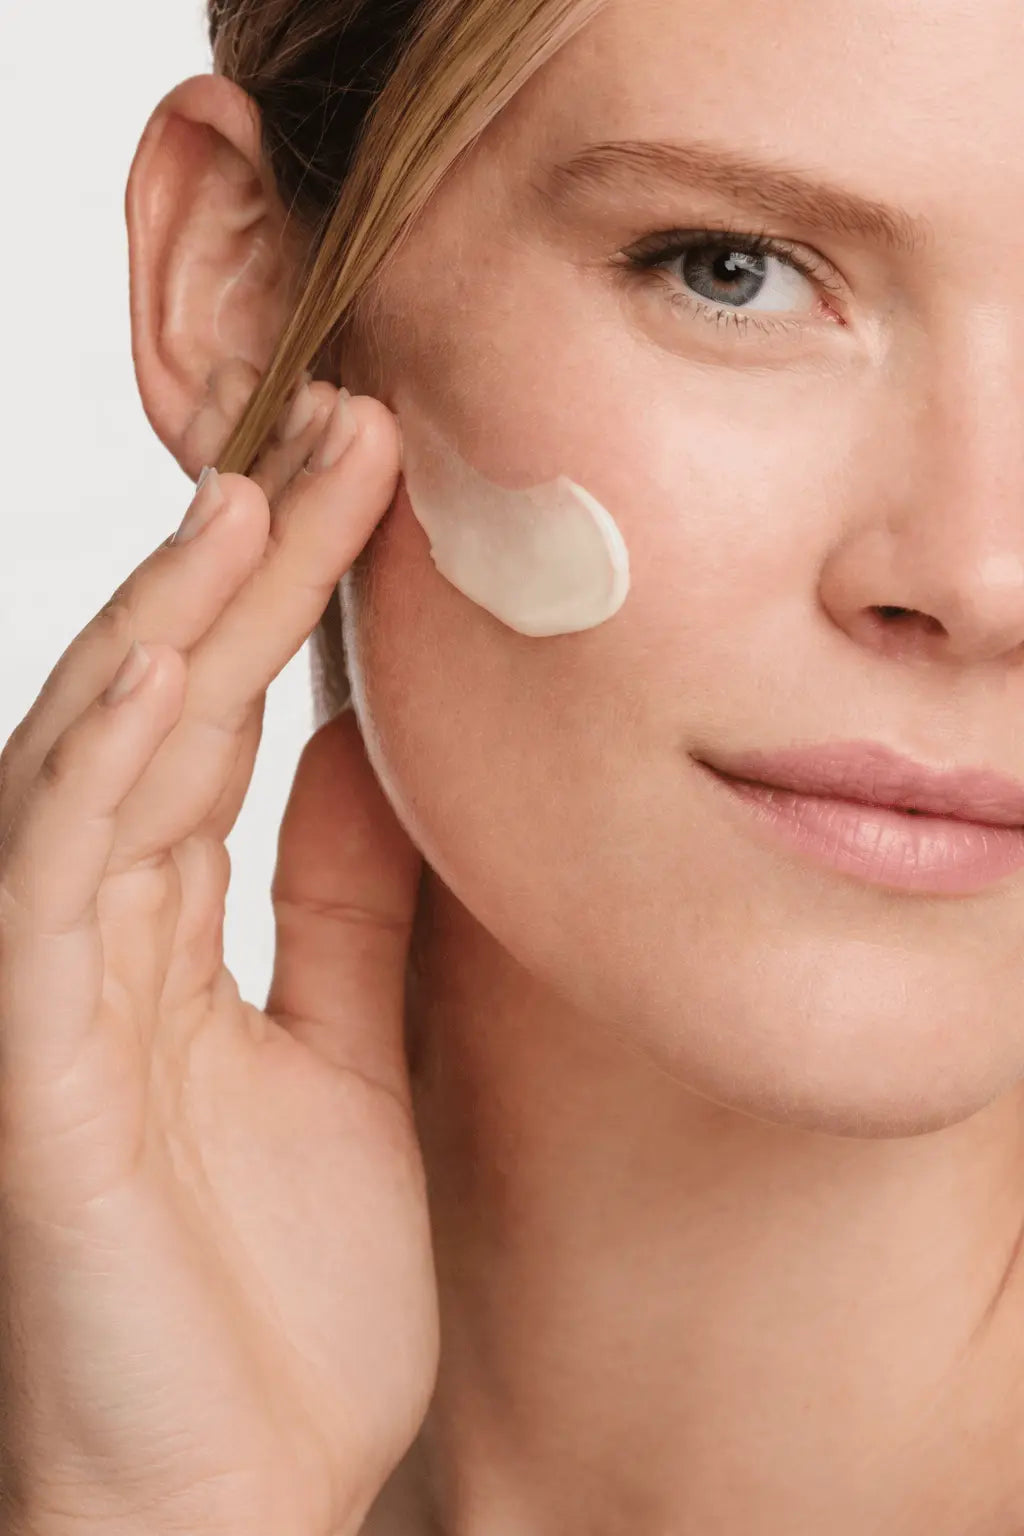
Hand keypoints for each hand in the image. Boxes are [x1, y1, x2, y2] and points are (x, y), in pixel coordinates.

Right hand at [0, 378, 437, 1535]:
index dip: (292, 599)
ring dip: (175, 619)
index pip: (227, 724)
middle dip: (246, 566)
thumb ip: (341, 907)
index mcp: (172, 935)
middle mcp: (102, 936)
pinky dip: (108, 762)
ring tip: (257, 492)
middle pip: (166, 707)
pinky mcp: (37, 1063)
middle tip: (345, 432)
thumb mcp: (345, 1053)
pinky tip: (180, 663)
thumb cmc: (278, 1300)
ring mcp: (59, 989)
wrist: (237, 1493)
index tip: (381, 487)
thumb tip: (380, 761)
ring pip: (98, 757)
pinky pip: (58, 879)